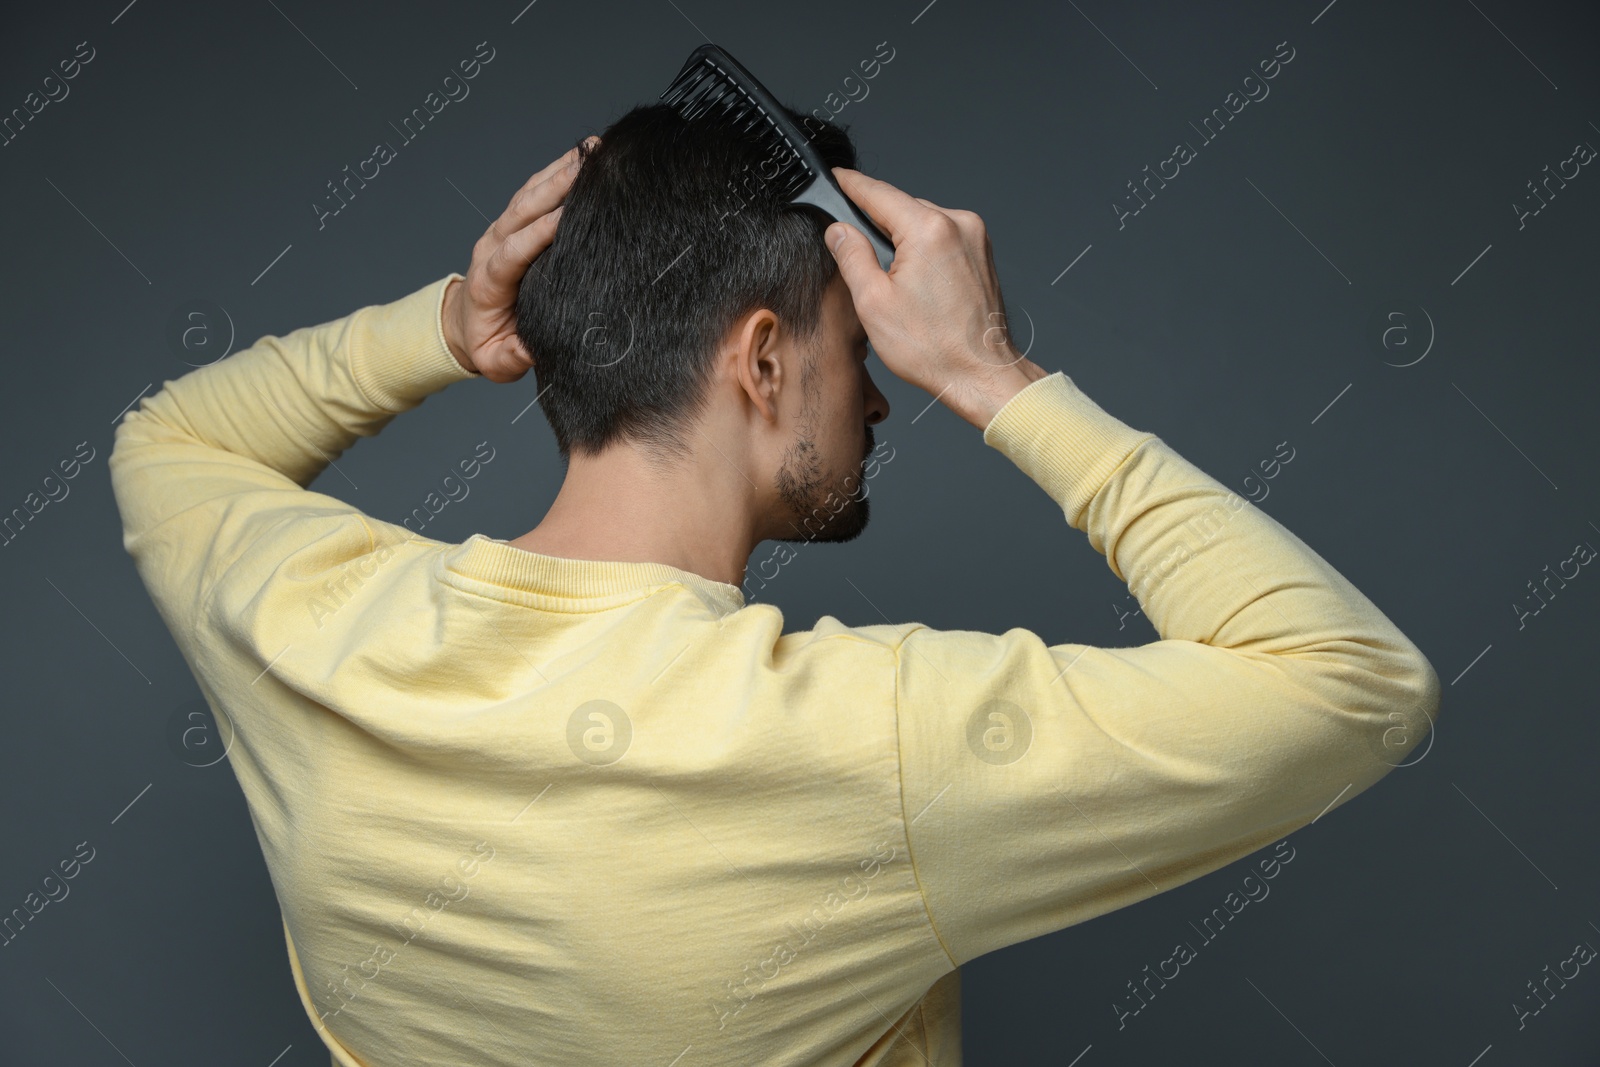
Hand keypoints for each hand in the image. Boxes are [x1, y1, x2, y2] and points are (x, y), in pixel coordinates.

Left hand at [443, 136, 599, 381]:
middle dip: (555, 186)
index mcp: (488, 282)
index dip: (539, 234)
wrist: (463, 326)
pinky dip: (555, 171)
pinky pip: (532, 192)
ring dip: (559, 170)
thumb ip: (513, 357)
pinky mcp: (512, 224)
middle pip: (522, 210)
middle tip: (588, 165)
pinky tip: (582, 157)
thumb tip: (533, 349)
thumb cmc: (486, 344)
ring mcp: (500, 232)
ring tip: (593, 150)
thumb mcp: (496, 362)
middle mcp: (491, 248)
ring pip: (528, 194)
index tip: (568, 217)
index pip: (513, 252)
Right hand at [825, 167, 1047, 429]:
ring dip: (902, 239)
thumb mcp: (873, 303)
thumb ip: (851, 256)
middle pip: (902, 207)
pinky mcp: (982, 253)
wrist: (982, 374)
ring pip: (923, 222)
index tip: (834, 178)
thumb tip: (839, 230)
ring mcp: (975, 237)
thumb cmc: (933, 349)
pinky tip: (915, 283)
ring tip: (890, 279)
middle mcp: (958, 223)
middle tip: (854, 250)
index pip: (878, 192)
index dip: (850, 184)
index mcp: (928, 230)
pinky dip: (923, 249)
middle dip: (876, 223)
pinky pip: (942, 236)